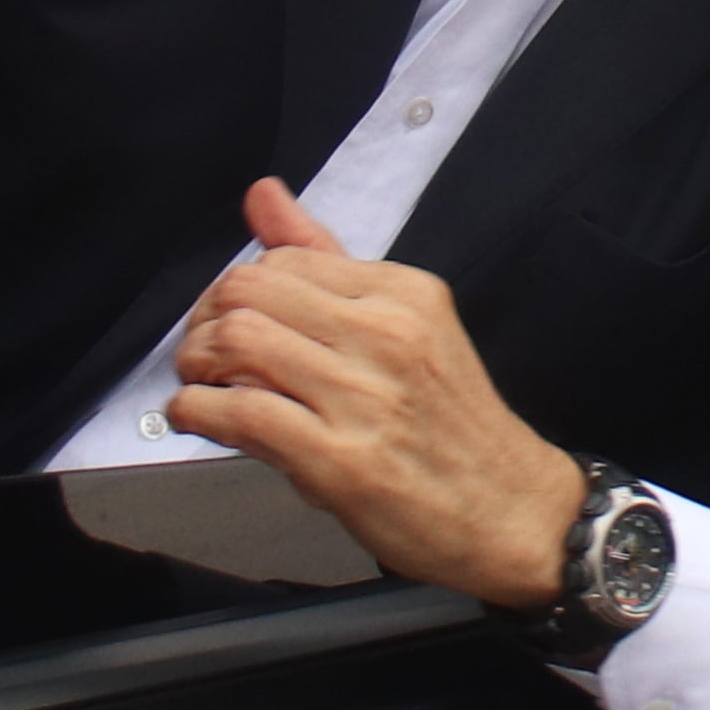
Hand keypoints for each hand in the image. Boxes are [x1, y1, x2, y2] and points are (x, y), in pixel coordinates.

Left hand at [168, 180, 588, 608]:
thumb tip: (264, 194)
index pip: (282, 260)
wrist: (514, 514)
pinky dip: (197, 410)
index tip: (225, 321)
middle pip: (248, 291)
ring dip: (195, 364)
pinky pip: (240, 412)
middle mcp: (385, 333)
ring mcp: (364, 396)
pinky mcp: (341, 460)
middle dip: (203, 321)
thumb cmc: (452, 428)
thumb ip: (326, 264)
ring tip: (200, 385)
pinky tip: (198, 419)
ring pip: (237, 342)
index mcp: (402, 293)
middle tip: (201, 354)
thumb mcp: (405, 327)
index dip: (234, 289)